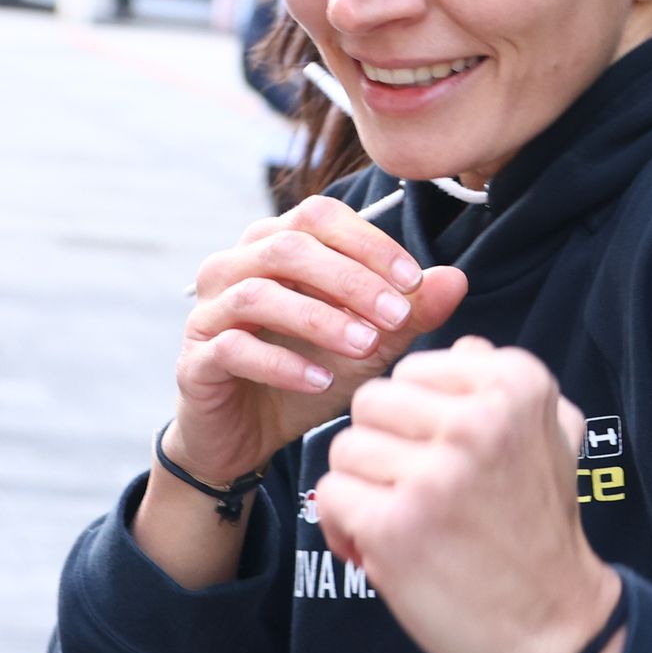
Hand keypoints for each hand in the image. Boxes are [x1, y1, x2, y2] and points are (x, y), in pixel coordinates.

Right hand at [168, 195, 463, 486]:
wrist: (252, 436)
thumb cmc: (310, 372)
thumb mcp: (370, 343)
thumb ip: (409, 312)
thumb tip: (457, 279)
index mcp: (275, 244)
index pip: (320, 216)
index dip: (369, 243)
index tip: (414, 281)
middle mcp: (233, 265)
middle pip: (289, 247)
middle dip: (350, 280)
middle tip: (397, 316)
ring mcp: (208, 311)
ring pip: (258, 294)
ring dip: (319, 319)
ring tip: (365, 347)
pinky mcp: (195, 359)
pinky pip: (233, 349)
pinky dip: (282, 363)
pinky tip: (322, 381)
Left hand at [317, 341, 626, 652]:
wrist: (553, 626)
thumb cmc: (540, 531)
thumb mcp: (551, 438)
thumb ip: (505, 384)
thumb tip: (465, 341)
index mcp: (516, 383)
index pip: (411, 371)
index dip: (414, 420)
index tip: (448, 461)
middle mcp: (478, 419)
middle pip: (370, 403)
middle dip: (382, 451)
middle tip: (419, 495)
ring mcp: (437, 473)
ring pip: (343, 449)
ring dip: (362, 491)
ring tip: (405, 522)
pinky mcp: (396, 524)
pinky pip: (330, 496)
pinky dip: (344, 528)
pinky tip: (382, 551)